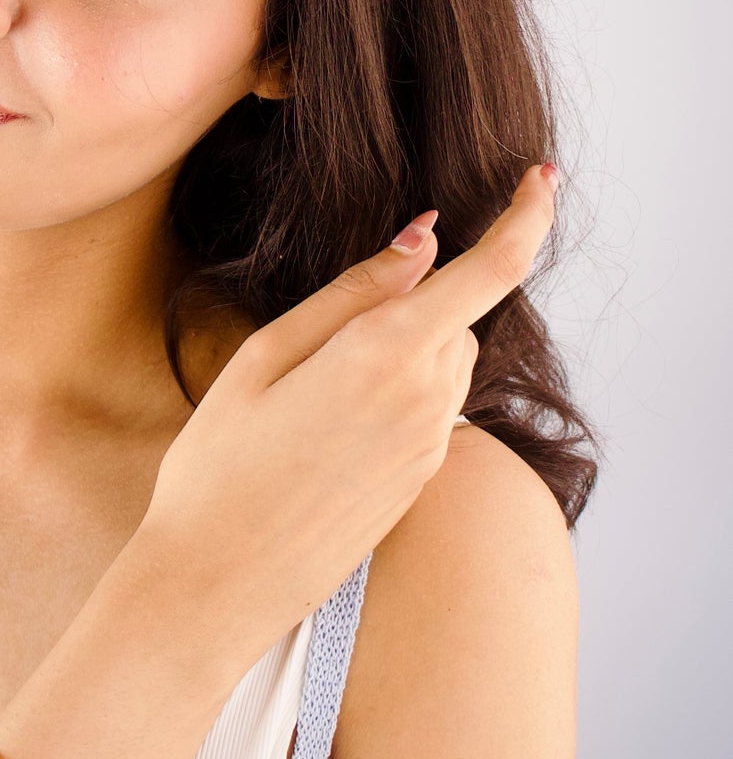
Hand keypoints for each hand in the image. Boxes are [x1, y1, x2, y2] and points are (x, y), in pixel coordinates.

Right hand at [140, 162, 558, 642]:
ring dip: (403, 349)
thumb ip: (349, 296)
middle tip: (321, 334)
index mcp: (384, 359)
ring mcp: (427, 451)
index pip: (489, 272)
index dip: (526, 216)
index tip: (543, 176)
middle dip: (413, 300)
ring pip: (444, 364)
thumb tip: (420, 241)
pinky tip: (323, 428)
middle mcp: (425, 404)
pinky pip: (428, 411)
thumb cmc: (218, 468)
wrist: (215, 582)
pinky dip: (396, 393)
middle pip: (454, 318)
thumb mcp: (262, 360)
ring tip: (310, 389)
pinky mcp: (418, 485)